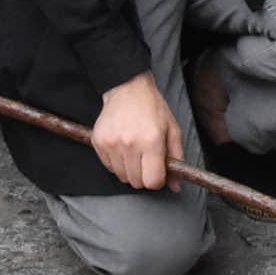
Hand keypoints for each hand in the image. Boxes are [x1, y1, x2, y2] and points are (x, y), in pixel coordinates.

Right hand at [92, 73, 182, 191]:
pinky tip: (123, 147)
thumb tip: (176, 185)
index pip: (152, 181)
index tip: (158, 172)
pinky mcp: (99, 143)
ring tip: (135, 151)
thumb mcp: (172, 129)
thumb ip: (176, 158)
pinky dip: (117, 162)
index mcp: (151, 141)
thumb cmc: (152, 108)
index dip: (157, 180)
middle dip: (144, 175)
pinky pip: (109, 167)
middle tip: (146, 160)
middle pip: (136, 182)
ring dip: (130, 170)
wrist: (128, 89)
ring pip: (122, 176)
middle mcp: (130, 144)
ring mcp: (112, 144)